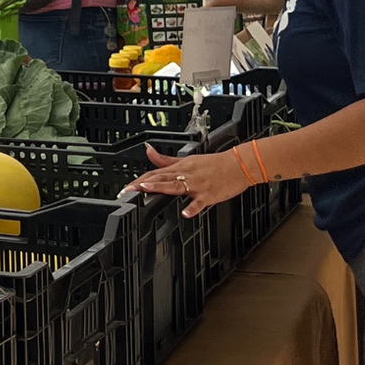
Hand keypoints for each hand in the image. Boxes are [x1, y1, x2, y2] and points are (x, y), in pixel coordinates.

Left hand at [124, 145, 249, 218]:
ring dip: (161, 187)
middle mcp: (186, 175)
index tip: (125, 188)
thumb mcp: (187, 159)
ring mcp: (197, 185)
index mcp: (180, 167)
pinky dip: (193, 207)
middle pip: (161, 178)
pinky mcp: (209, 194)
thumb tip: (148, 151)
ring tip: (146, 190)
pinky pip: (200, 202)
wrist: (239, 165)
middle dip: (142, 185)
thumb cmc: (215, 163)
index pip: (155, 173)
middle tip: (127, 191)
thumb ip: (166, 159)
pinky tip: (186, 213)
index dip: (139, 180)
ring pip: (176, 186)